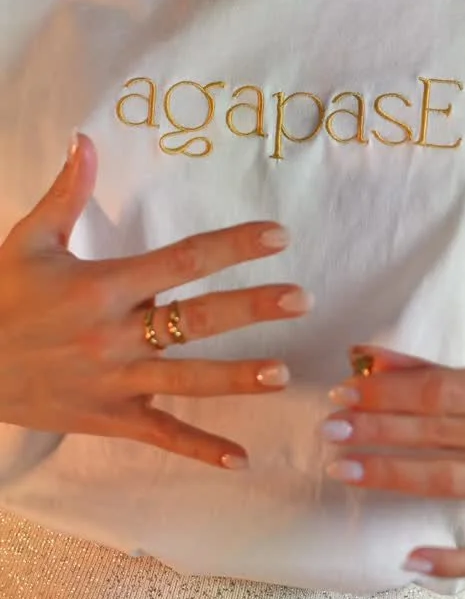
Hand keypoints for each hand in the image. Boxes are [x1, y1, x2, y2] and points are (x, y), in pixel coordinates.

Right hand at [0, 135, 311, 469]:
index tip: (277, 236)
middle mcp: (116, 334)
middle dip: (252, 309)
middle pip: (196, 321)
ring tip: (283, 374)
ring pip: (188, 381)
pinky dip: (200, 448)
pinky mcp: (109, 418)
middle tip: (301, 300)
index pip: (182, 260)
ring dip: (238, 379)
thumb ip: (67, 192)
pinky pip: (161, 436)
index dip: (233, 247)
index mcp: (104, 285)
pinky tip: (241, 458)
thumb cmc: (0, 299)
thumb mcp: (29, 241)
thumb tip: (85, 140)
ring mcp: (115, 381)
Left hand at [322, 347, 464, 578]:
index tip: (344, 394)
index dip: (388, 393)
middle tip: (331, 429)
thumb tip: (367, 360)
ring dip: (391, 475)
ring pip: (453, 482)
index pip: (442, 391)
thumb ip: (434, 371)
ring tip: (344, 467)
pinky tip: (406, 557)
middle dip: (378, 430)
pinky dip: (449, 560)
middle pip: (441, 434)